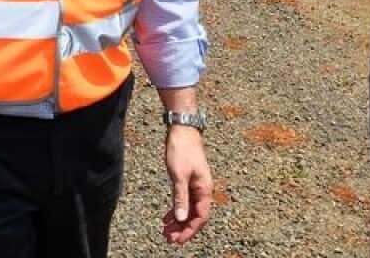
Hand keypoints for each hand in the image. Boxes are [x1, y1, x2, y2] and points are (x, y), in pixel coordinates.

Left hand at [161, 125, 212, 244]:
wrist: (182, 129)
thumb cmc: (182, 150)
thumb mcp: (178, 175)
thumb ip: (180, 197)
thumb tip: (181, 219)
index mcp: (204, 190)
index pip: (200, 217)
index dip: (189, 230)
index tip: (177, 240)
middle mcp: (203, 190)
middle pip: (195, 216)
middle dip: (182, 229)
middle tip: (168, 238)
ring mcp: (196, 185)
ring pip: (189, 209)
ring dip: (178, 221)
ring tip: (166, 231)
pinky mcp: (188, 180)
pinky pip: (184, 200)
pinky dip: (176, 209)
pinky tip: (167, 216)